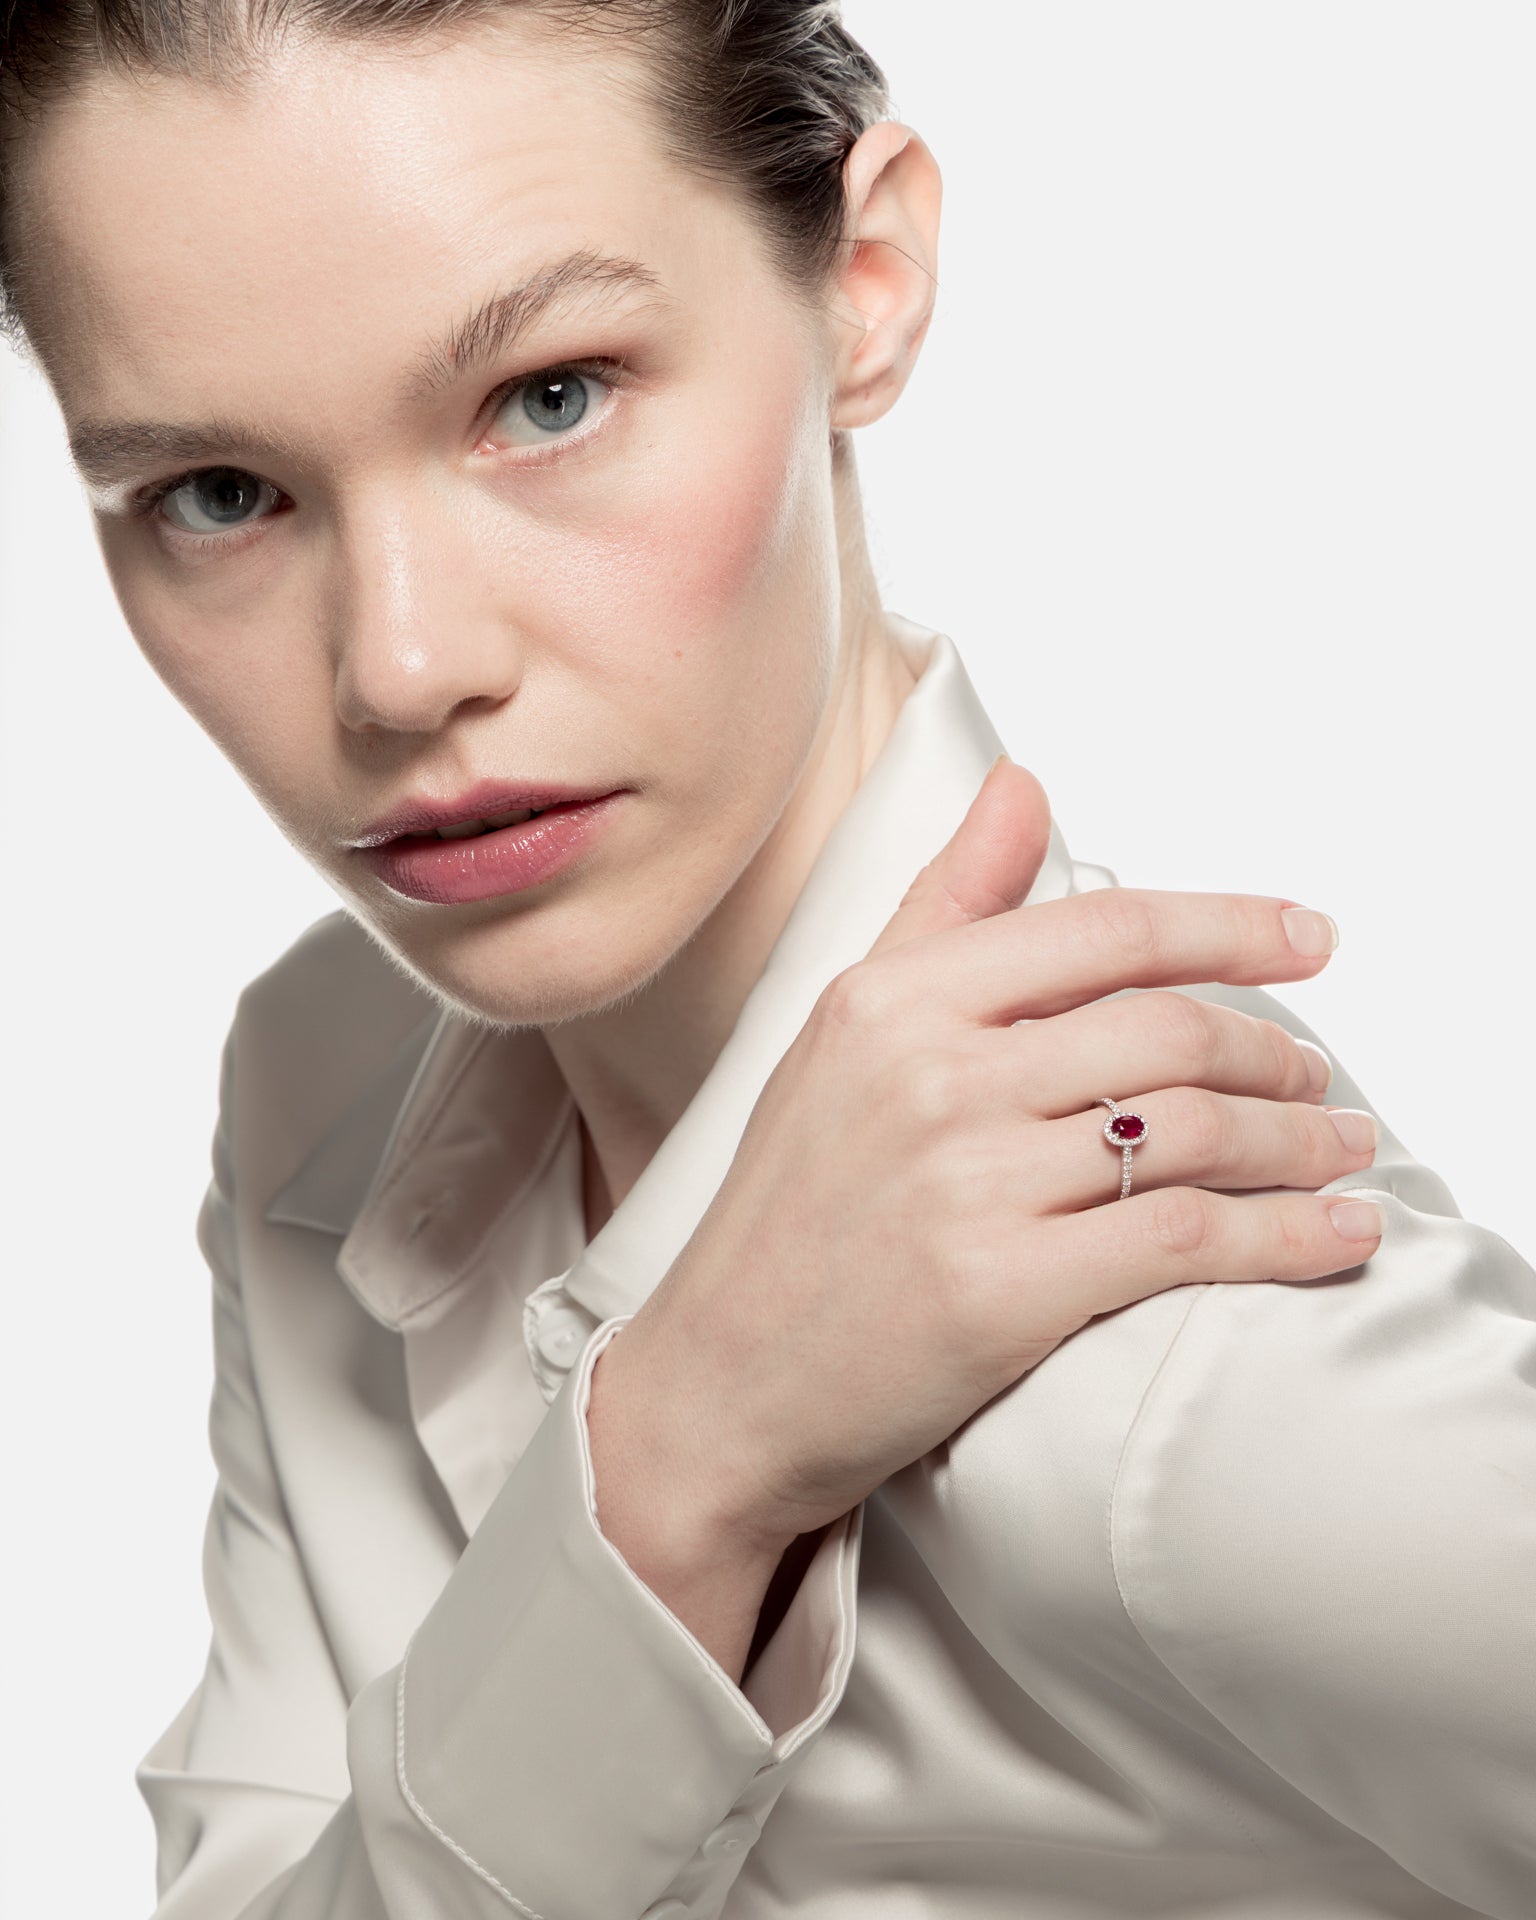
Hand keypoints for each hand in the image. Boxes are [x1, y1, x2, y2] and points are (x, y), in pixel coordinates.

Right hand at [600, 757, 1381, 1559]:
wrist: (723, 1382)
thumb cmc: (792, 1205)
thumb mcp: (843, 1032)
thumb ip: (944, 905)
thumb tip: (1024, 784)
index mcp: (892, 998)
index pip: (1105, 930)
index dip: (1233, 926)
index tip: (1313, 938)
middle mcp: (928, 1075)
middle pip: (1169, 1030)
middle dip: (1277, 1053)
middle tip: (1320, 1080)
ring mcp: (965, 1184)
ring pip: (1195, 1130)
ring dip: (1301, 1142)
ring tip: (1342, 1150)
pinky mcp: (1001, 1294)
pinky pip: (1185, 1238)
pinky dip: (1286, 1234)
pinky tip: (1337, 1234)